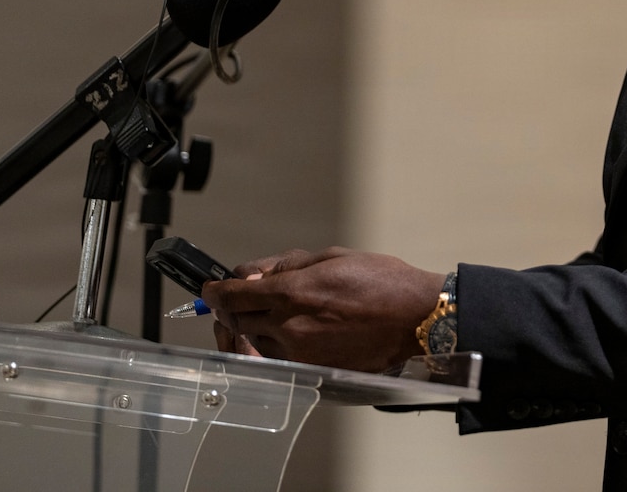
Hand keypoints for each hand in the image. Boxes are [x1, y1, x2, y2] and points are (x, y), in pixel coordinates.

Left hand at [202, 247, 444, 372]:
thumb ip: (287, 266)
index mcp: (292, 293)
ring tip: (265, 316)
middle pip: (237, 323)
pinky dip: (273, 347)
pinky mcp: (313, 369)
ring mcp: (300, 353)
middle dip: (229, 312)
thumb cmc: (382, 282)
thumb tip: (255, 275)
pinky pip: (279, 360)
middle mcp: (289, 326)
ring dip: (251, 330)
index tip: (210, 289)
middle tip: (232, 302)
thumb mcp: (332, 257)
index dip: (215, 292)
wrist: (415, 318)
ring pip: (255, 344)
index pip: (234, 296)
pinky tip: (287, 333)